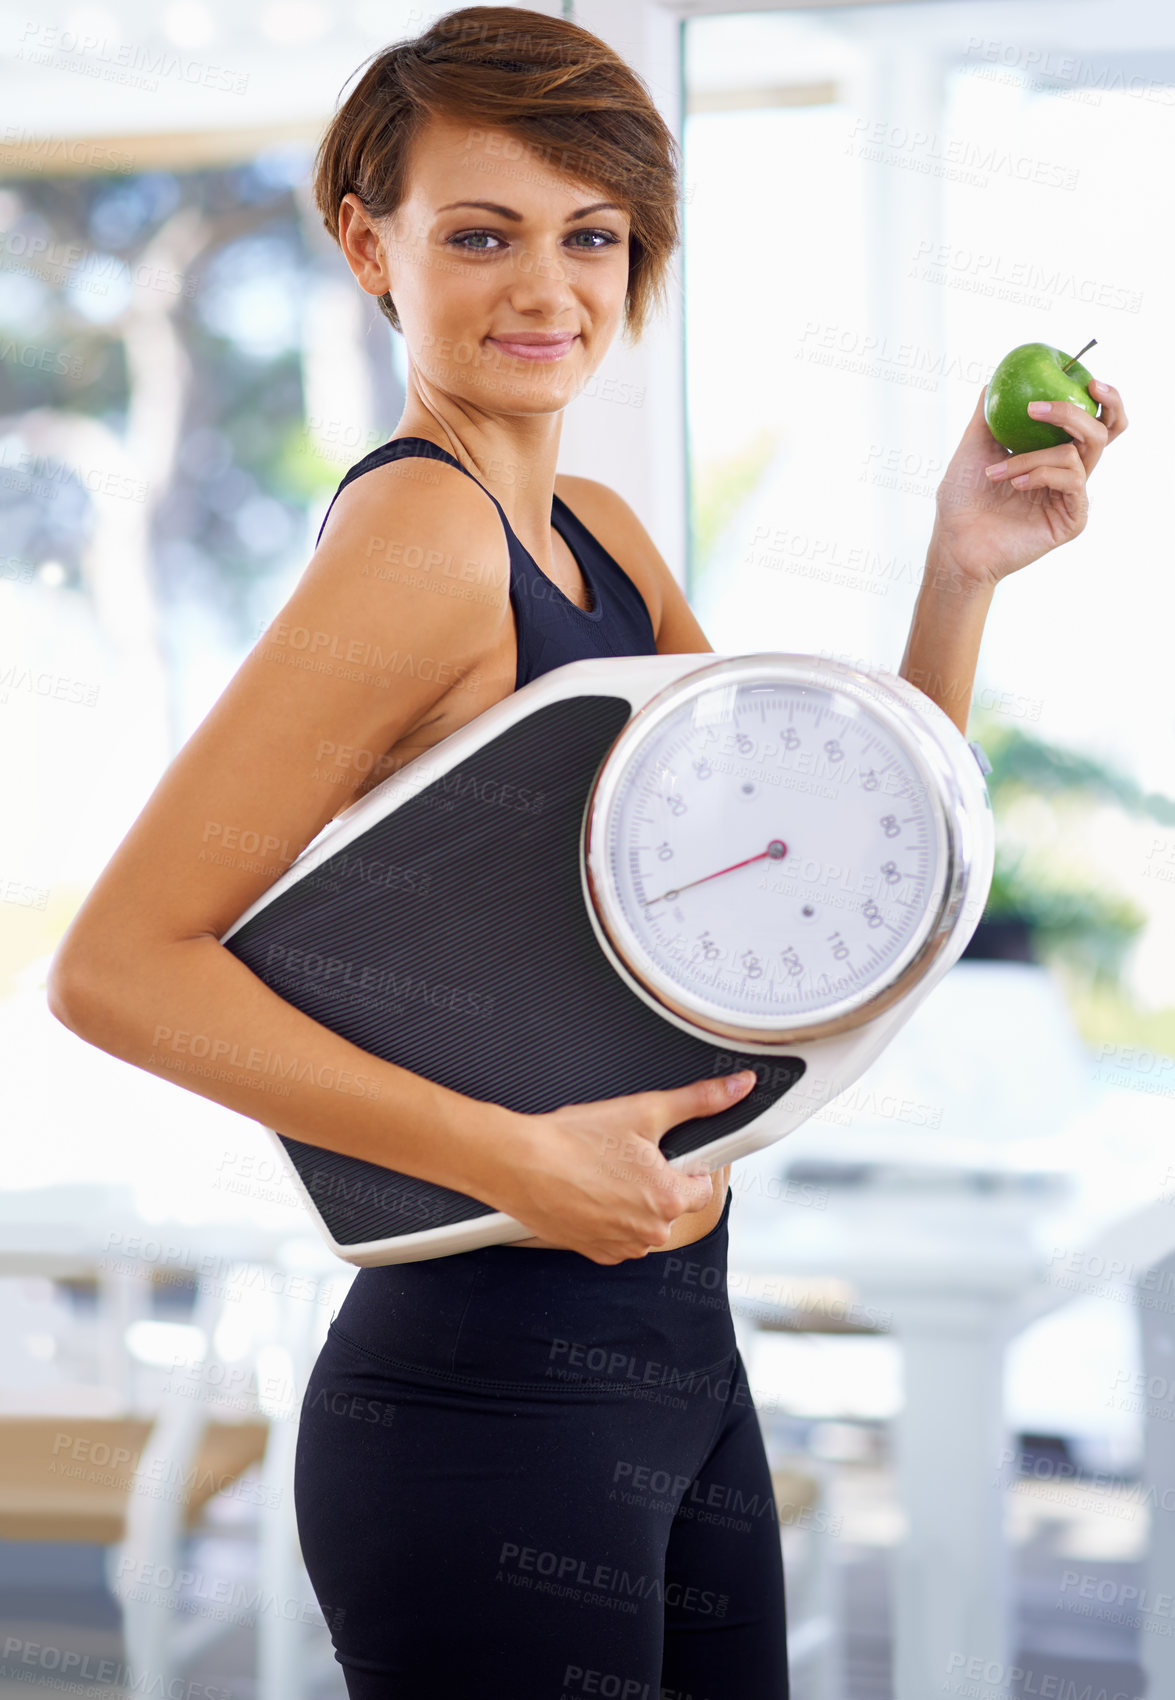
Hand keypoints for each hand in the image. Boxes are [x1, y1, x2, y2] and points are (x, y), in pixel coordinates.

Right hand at [489, 1070, 755, 1263]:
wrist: (517, 1164)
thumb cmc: (573, 1141)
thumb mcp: (644, 1110)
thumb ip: (698, 1101)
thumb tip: (738, 1087)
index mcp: (670, 1199)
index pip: (702, 1184)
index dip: (683, 1162)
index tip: (658, 1149)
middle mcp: (651, 1232)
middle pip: (672, 1202)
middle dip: (655, 1179)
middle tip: (623, 1154)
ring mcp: (622, 1246)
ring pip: (644, 1220)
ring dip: (632, 1199)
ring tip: (601, 1171)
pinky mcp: (595, 1252)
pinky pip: (617, 1235)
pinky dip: (608, 1216)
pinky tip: (588, 1190)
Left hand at [930, 376, 1127, 589]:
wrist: (954, 542)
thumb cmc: (962, 499)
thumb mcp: (974, 446)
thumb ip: (987, 414)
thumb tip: (995, 379)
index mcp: (1051, 454)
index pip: (1091, 422)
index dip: (1103, 400)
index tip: (1088, 379)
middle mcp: (1066, 473)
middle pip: (1101, 433)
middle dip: (1082, 412)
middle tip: (1052, 406)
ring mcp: (1070, 497)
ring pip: (1075, 454)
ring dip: (1032, 456)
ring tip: (997, 473)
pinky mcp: (1072, 519)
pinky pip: (1071, 482)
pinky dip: (1041, 475)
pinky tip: (1015, 485)